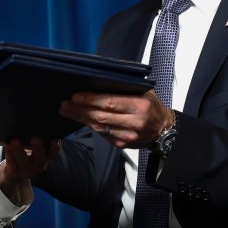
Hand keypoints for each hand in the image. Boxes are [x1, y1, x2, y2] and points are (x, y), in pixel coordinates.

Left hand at [0, 137, 60, 202]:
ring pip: (23, 161)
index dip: (55, 147)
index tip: (56, 140)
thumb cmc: (27, 156)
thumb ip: (39, 140)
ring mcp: (25, 170)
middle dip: (38, 149)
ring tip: (15, 142)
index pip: (53, 152)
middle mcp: (38, 165)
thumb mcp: (36, 150)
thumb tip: (35, 122)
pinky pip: (10, 161)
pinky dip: (9, 153)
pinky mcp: (13, 171)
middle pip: (40, 159)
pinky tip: (6, 145)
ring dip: (19, 151)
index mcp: (46, 157)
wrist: (14, 175)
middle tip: (36, 138)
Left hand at [59, 90, 173, 148]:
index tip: (76, 96)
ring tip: (67, 110)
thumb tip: (96, 82)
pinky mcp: (122, 144)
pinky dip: (90, 126)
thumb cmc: (151, 106)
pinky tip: (80, 119)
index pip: (110, 102)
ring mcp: (128, 136)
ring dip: (81, 118)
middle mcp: (134, 122)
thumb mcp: (143, 92)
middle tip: (65, 104)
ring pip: (99, 127)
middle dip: (80, 109)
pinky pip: (102, 134)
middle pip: (101, 116)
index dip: (91, 99)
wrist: (163, 130)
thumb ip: (123, 88)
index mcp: (140, 106)